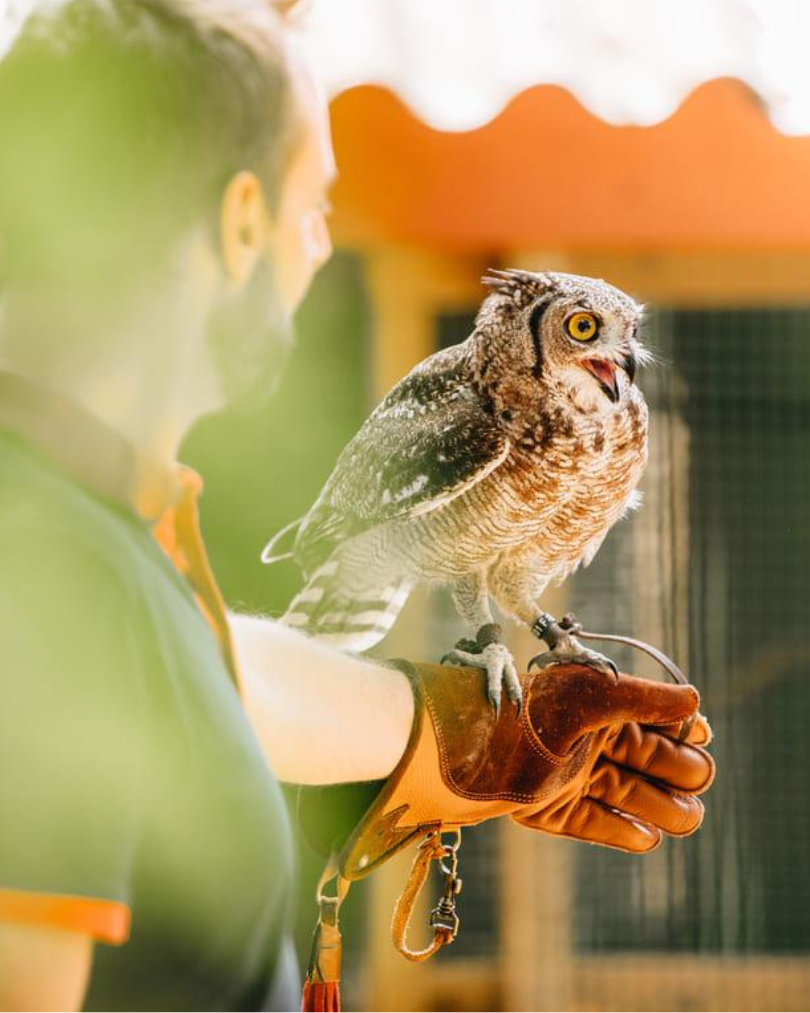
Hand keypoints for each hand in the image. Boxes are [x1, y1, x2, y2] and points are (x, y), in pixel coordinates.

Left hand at [338, 662, 713, 876]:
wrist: (460, 743)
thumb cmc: (526, 707)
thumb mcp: (590, 693)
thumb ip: (644, 697)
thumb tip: (697, 701)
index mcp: (597, 704)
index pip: (655, 717)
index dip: (681, 727)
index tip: (698, 735)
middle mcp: (586, 738)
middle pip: (649, 758)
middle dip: (679, 766)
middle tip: (694, 778)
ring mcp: (569, 774)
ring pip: (628, 793)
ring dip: (662, 805)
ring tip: (688, 816)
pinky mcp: (549, 807)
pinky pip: (593, 822)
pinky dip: (621, 830)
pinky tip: (648, 837)